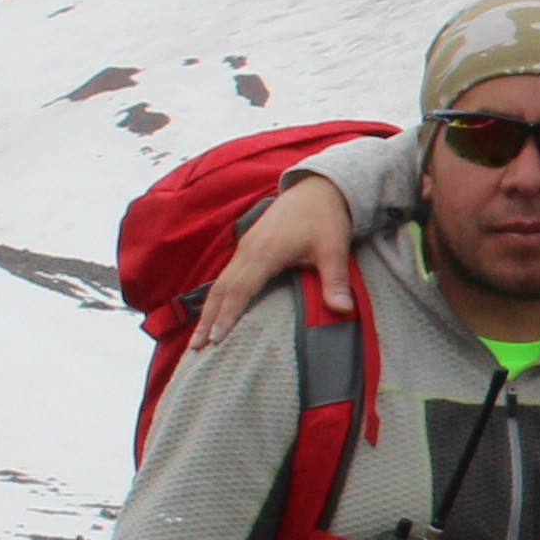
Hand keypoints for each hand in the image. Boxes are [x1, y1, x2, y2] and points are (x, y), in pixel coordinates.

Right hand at [196, 171, 358, 350]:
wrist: (317, 188)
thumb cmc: (325, 218)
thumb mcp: (334, 248)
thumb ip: (335, 280)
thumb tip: (343, 310)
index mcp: (264, 252)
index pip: (240, 289)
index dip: (227, 316)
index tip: (216, 341)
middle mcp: (247, 251)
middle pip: (220, 290)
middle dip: (207, 320)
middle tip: (196, 351)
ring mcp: (244, 249)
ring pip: (219, 284)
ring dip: (207, 312)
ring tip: (197, 341)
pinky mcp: (247, 249)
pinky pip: (226, 278)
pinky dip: (217, 299)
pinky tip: (214, 316)